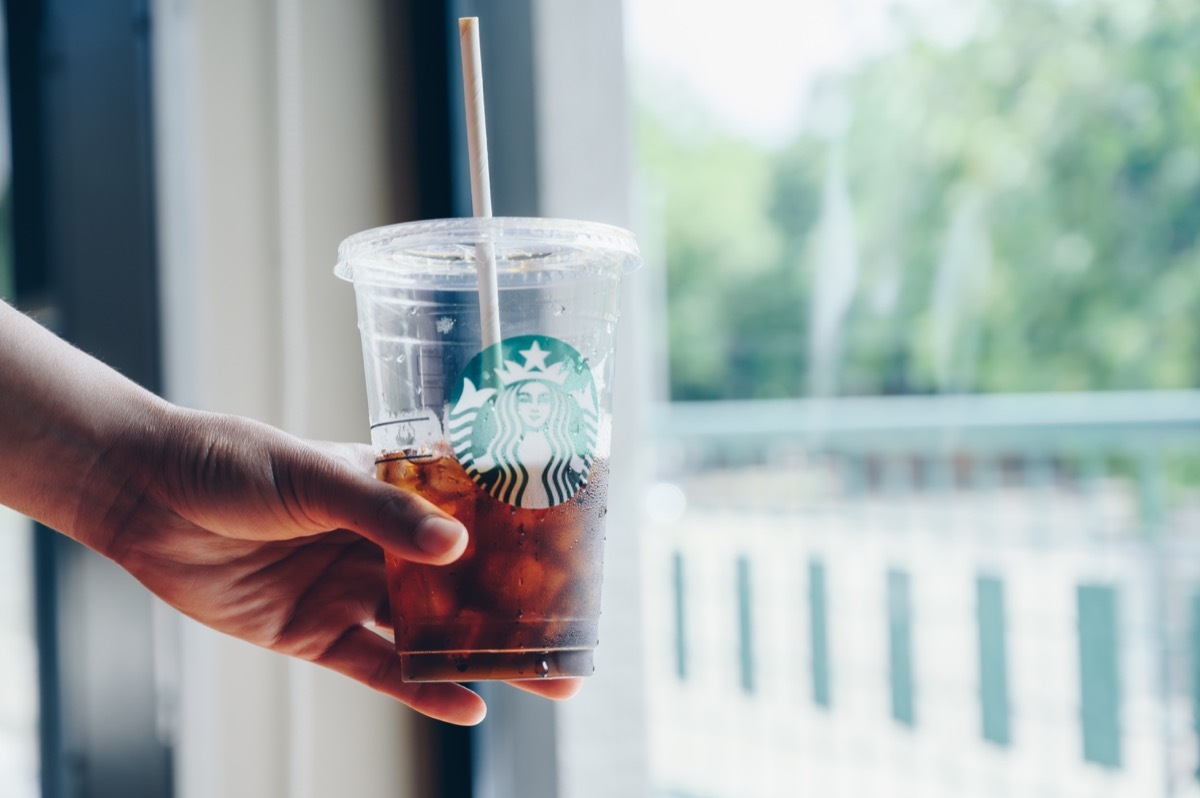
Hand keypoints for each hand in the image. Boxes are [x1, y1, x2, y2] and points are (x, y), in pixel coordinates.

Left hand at [82, 407, 580, 724]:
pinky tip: (466, 704)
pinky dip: (419, 687)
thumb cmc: (232, 463)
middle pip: (463, 584)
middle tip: (571, 643)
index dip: (522, 539)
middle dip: (516, 612)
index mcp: (390, 489)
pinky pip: (375, 666)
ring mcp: (349, 589)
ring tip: (540, 681)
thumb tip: (455, 548)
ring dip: (481, 656)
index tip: (576, 559)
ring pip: (430, 631)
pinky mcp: (315, 634)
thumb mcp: (313, 477)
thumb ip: (382, 512)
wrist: (146, 496)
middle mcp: (379, 542)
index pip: (472, 515)